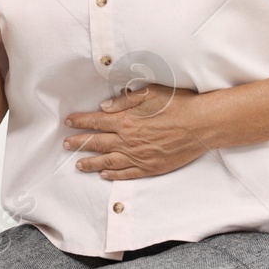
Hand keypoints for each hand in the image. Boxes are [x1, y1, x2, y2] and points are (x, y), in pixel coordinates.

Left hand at [63, 84, 215, 180]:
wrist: (202, 125)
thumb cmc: (178, 104)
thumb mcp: (150, 93)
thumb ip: (125, 100)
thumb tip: (104, 106)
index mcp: (127, 120)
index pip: (96, 122)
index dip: (80, 122)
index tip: (68, 122)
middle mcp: (129, 140)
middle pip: (97, 143)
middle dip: (79, 143)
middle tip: (66, 144)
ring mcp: (140, 156)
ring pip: (108, 162)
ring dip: (91, 163)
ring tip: (78, 164)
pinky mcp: (151, 167)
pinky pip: (127, 174)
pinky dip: (114, 175)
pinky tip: (105, 175)